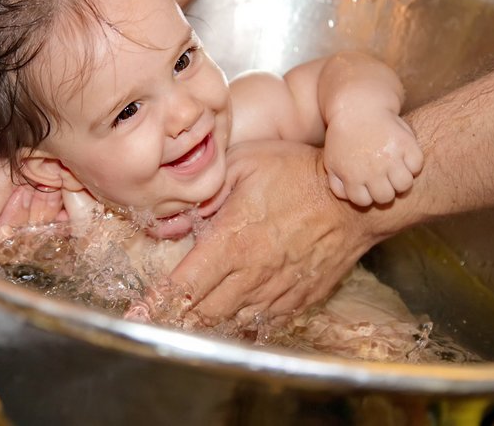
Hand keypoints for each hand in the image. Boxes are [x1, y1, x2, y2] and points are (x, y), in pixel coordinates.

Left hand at [165, 140, 388, 326]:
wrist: (356, 199)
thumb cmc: (298, 173)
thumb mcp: (244, 165)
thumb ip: (205, 193)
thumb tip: (172, 220)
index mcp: (233, 242)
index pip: (185, 284)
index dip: (157, 303)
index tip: (138, 315)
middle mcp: (252, 274)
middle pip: (204, 312)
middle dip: (176, 320)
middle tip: (157, 324)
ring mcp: (278, 290)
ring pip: (232, 322)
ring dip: (206, 327)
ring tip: (186, 328)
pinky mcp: (300, 297)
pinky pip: (265, 323)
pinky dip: (243, 328)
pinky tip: (231, 327)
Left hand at [324, 109, 422, 206]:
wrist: (357, 108)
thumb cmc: (344, 137)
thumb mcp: (332, 161)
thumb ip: (338, 185)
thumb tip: (351, 198)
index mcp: (352, 176)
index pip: (365, 201)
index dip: (367, 194)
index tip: (368, 183)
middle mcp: (372, 170)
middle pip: (386, 197)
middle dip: (385, 189)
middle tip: (384, 178)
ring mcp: (390, 157)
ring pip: (404, 184)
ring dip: (401, 179)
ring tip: (396, 169)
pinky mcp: (406, 144)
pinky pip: (417, 165)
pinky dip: (413, 163)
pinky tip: (404, 156)